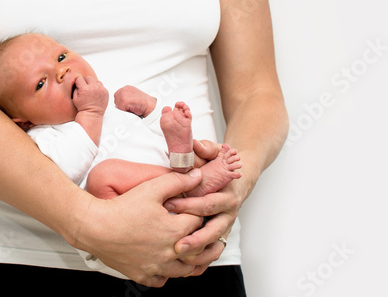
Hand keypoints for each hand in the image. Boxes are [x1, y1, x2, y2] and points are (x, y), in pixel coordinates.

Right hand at [72, 76, 108, 114]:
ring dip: (93, 85)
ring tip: (92, 91)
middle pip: (89, 78)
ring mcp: (100, 89)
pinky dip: (99, 89)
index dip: (78, 82)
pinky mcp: (106, 92)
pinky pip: (102, 86)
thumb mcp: (75, 98)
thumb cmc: (82, 107)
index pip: (79, 79)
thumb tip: (77, 82)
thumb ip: (75, 88)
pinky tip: (96, 94)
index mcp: (84, 89)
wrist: (92, 114)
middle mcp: (93, 87)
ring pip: (96, 81)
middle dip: (86, 82)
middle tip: (86, 89)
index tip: (79, 86)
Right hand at [74, 169, 204, 286]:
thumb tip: (197, 176)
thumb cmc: (121, 209)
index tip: (192, 210)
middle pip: (197, 249)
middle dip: (202, 238)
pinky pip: (162, 280)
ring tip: (188, 250)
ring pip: (184, 270)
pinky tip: (164, 263)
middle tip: (202, 232)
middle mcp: (168, 252)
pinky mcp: (142, 274)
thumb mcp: (151, 188)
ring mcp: (155, 266)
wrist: (94, 227)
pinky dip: (166, 273)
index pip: (199, 222)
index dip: (197, 213)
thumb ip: (176, 181)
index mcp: (174, 230)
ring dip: (189, 260)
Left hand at [114, 85, 156, 116]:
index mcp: (126, 88)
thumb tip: (119, 104)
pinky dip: (126, 111)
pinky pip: (120, 109)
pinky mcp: (124, 100)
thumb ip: (125, 98)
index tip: (128, 105)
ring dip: (123, 109)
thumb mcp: (133, 98)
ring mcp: (124, 93)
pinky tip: (132, 109)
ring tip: (131, 108)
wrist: (150, 106)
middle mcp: (124, 89)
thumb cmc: (143, 103)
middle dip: (121, 106)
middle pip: (115, 101)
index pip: (117, 96)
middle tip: (130, 107)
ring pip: (117, 105)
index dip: (121, 103)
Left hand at [166, 140, 244, 274]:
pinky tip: (190, 266)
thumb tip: (195, 144)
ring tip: (183, 260)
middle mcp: (228, 210)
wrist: (241, 173)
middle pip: (213, 227)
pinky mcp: (222, 232)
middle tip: (177, 245)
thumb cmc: (222, 162)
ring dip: (200, 253)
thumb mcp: (215, 151)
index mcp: (226, 192)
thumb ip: (205, 148)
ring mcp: (226, 223)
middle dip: (195, 237)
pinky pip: (215, 249)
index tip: (170, 207)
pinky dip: (204, 258)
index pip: (207, 202)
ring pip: (215, 243)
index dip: (189, 205)